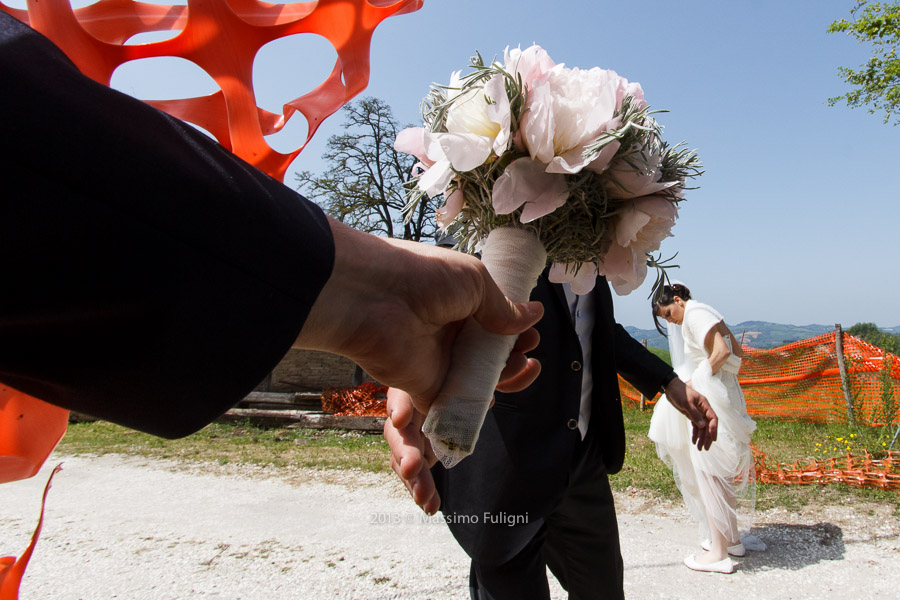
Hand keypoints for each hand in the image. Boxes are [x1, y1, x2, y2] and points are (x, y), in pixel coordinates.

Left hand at [296, 220, 543, 414]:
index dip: (515, 330)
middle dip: (513, 355)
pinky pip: (452, 404)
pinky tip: (494, 399)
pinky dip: (472, 408)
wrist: (373, 298)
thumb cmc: (423, 278)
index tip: (532, 334)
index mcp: (458, 302)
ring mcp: (437, 360)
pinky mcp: (425, 387)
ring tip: (522, 368)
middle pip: (487, 353)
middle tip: (529, 352)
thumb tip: (533, 314)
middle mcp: (447, 332)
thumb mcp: (474, 281)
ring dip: (502, 379)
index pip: (492, 321)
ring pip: (476, 380)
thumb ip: (503, 306)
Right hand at [384, 331, 540, 513]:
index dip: (400, 404)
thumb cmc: (466, 371)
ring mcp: (409, 432)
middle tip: (414, 468)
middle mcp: (407, 407)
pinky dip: (422, 488)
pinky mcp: (416, 450)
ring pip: (403, 457)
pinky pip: (415, 472)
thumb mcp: (485, 370)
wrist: (458, 381)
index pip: (403, 391)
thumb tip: (532, 365)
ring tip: (426, 499)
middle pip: (399, 431)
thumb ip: (505, 368)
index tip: (401, 419)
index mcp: (418, 382)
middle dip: (405, 451)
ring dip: (414, 480)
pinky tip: (432, 507)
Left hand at [663, 378, 717, 450]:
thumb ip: (694, 414)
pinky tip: (694, 441)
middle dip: (707, 437)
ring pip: (702, 428)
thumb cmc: (680, 392)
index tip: (713, 439)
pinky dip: (695, 434)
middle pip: (708, 425)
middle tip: (706, 448)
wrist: (670, 388)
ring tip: (700, 448)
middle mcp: (703, 410)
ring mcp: (698, 413)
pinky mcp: (692, 415)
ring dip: (701, 438)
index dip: (714, 429)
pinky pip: (695, 426)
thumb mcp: (686, 403)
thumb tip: (702, 426)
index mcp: (705, 405)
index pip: (713, 419)